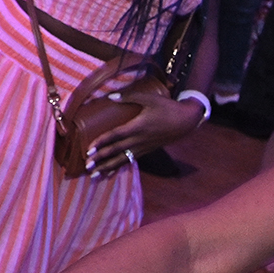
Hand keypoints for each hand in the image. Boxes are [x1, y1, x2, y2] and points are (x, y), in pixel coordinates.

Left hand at [79, 82, 206, 178]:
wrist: (186, 121)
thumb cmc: (167, 107)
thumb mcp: (149, 98)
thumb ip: (129, 96)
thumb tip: (110, 96)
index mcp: (137, 127)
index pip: (115, 136)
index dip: (101, 142)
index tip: (89, 149)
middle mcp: (139, 140)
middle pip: (116, 152)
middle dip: (101, 160)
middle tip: (87, 166)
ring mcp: (144, 147)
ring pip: (123, 160)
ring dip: (108, 168)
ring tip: (95, 175)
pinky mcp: (147, 150)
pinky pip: (130, 160)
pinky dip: (119, 166)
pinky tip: (111, 171)